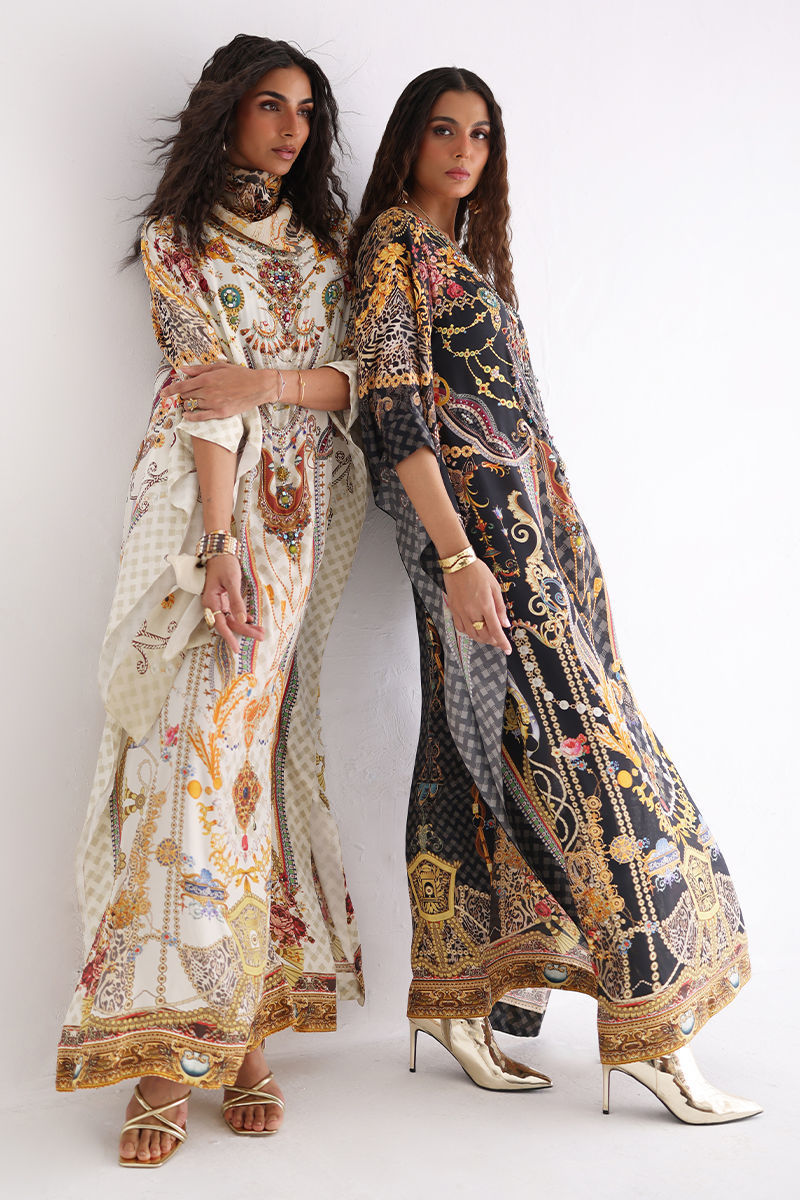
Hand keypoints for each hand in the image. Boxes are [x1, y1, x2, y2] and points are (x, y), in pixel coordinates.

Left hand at [163, 362, 279, 419]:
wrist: (258, 386)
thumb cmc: (240, 374)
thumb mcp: (219, 367)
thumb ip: (199, 369)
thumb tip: (183, 370)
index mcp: (206, 378)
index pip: (182, 386)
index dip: (170, 390)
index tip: (163, 393)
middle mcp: (208, 391)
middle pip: (186, 396)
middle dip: (182, 395)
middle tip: (183, 394)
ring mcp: (213, 403)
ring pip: (193, 405)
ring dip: (189, 404)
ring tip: (191, 401)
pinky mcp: (220, 412)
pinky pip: (201, 416)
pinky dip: (191, 416)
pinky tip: (187, 414)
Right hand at [201, 554, 264, 653]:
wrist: (220, 551)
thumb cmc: (224, 564)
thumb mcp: (232, 581)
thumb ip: (237, 601)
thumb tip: (243, 619)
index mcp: (211, 601)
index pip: (221, 625)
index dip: (229, 638)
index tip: (237, 649)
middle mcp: (212, 604)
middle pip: (229, 623)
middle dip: (245, 631)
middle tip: (261, 637)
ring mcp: (217, 602)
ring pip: (232, 619)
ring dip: (246, 625)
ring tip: (260, 631)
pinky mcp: (223, 599)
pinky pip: (232, 612)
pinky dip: (243, 617)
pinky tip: (252, 620)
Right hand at [443, 558, 511, 654]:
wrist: (458, 563)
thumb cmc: (478, 572)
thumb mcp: (495, 587)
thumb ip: (500, 608)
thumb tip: (505, 623)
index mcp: (485, 606)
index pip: (496, 630)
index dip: (502, 642)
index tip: (507, 650)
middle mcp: (472, 612)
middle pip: (483, 635)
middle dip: (493, 641)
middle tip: (499, 641)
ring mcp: (461, 612)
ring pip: (472, 634)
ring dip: (481, 639)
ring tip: (488, 637)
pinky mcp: (453, 610)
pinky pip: (461, 628)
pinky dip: (469, 632)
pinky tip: (474, 629)